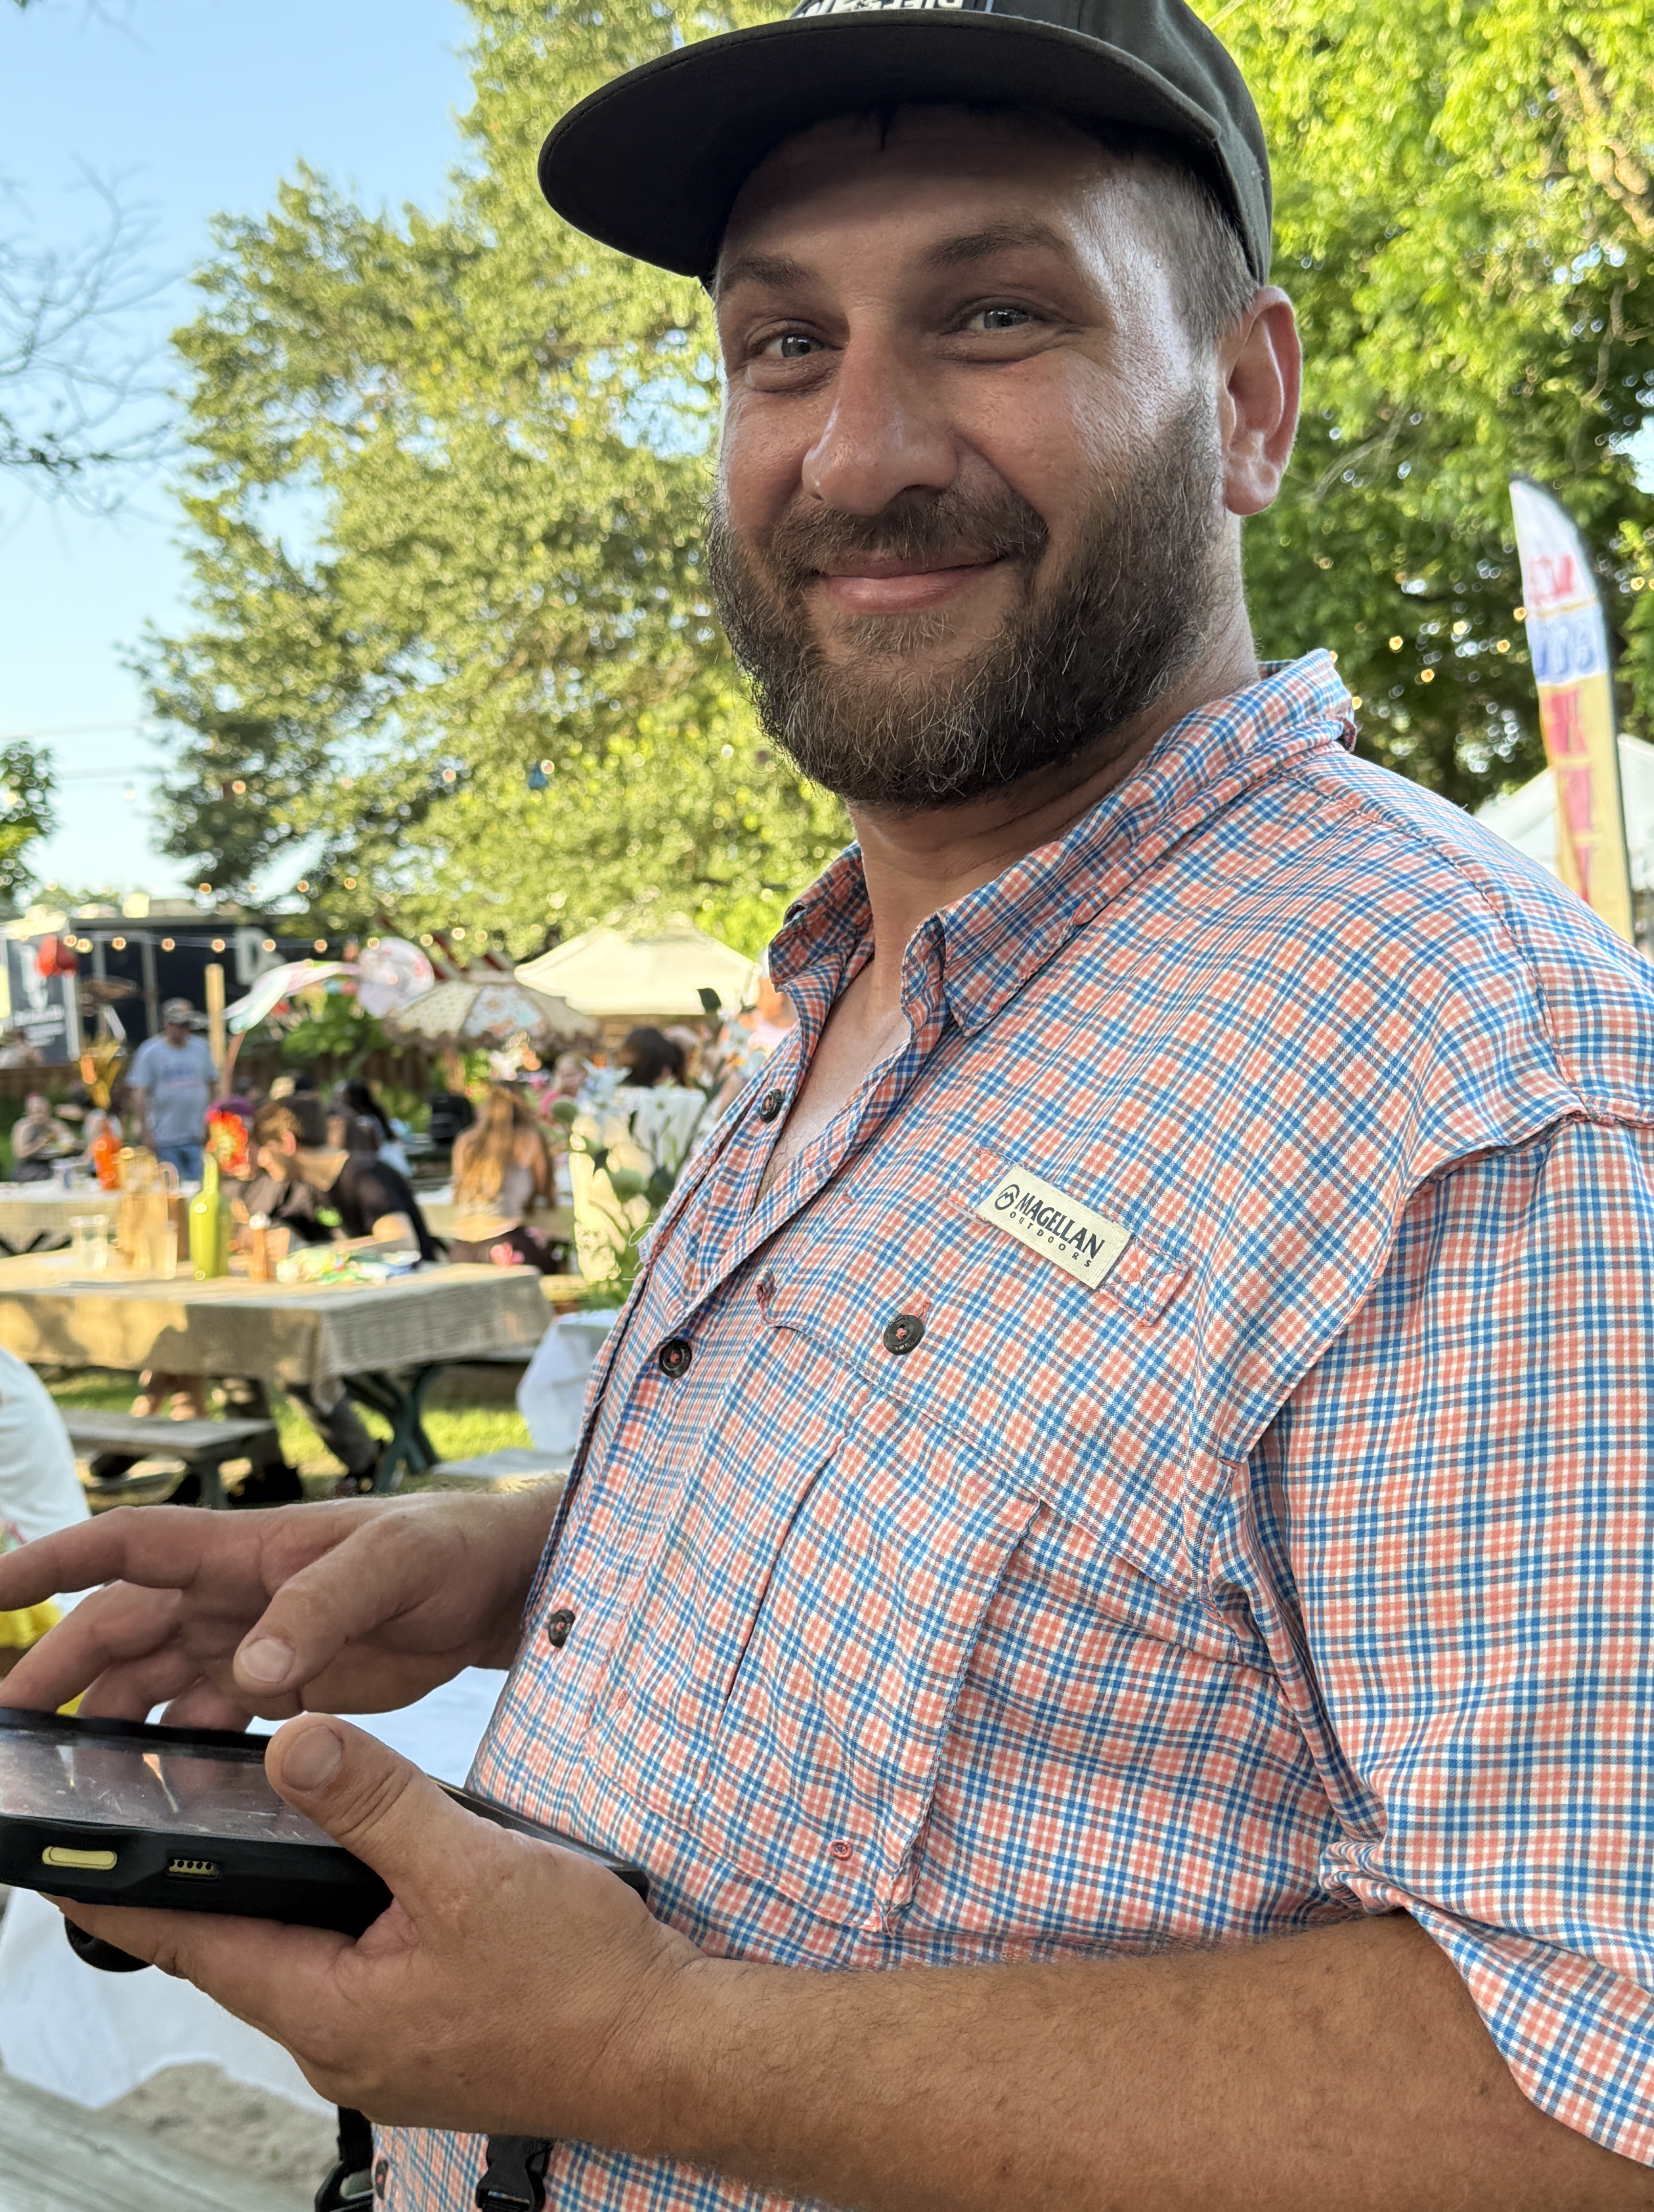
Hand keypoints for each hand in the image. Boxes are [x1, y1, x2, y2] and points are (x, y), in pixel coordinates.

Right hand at [0, 1489, 559, 1726]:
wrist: (502, 1583)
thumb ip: (321, 1610)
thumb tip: (252, 1667)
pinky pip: (209, 1718)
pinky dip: (175, 1751)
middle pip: (124, 1629)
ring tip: (68, 1774)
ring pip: (156, 1680)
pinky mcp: (287, 1684)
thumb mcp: (392, 1563)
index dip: (55, 1562)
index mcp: (248, 1550)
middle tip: (12, 1727)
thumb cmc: (449, 1547)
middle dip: (63, 1670)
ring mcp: (257, 1642)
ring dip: (111, 1719)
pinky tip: (155, 1791)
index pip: (131, 1546)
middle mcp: (237, 1594)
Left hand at [55, 1716, 703, 2141]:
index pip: (195, 1944)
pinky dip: (344, 1921)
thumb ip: (378, 1802)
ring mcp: (386, 2049)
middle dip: (207, 1889)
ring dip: (285, 1901)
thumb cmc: (582, 1978)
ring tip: (267, 1834)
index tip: (65, 1858)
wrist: (670, 2049)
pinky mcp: (427, 2038)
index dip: (129, 1894)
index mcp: (332, 2011)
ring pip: (306, 1959)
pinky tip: (373, 1881)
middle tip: (162, 1820)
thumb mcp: (472, 1867)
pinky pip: (357, 1972)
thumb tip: (294, 1746)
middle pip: (246, 1952)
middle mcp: (343, 2044)